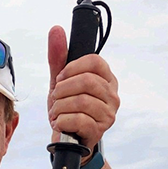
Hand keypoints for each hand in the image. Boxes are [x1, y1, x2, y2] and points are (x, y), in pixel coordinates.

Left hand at [47, 25, 118, 154]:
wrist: (67, 139)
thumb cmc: (68, 108)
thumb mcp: (60, 82)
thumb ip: (58, 57)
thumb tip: (56, 29)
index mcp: (106, 78)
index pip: (95, 61)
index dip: (72, 67)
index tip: (60, 78)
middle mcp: (112, 95)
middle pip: (86, 81)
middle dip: (62, 89)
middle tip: (55, 98)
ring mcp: (108, 113)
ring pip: (81, 101)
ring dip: (60, 106)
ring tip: (56, 112)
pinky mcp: (100, 130)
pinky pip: (79, 120)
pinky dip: (62, 120)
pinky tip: (59, 123)